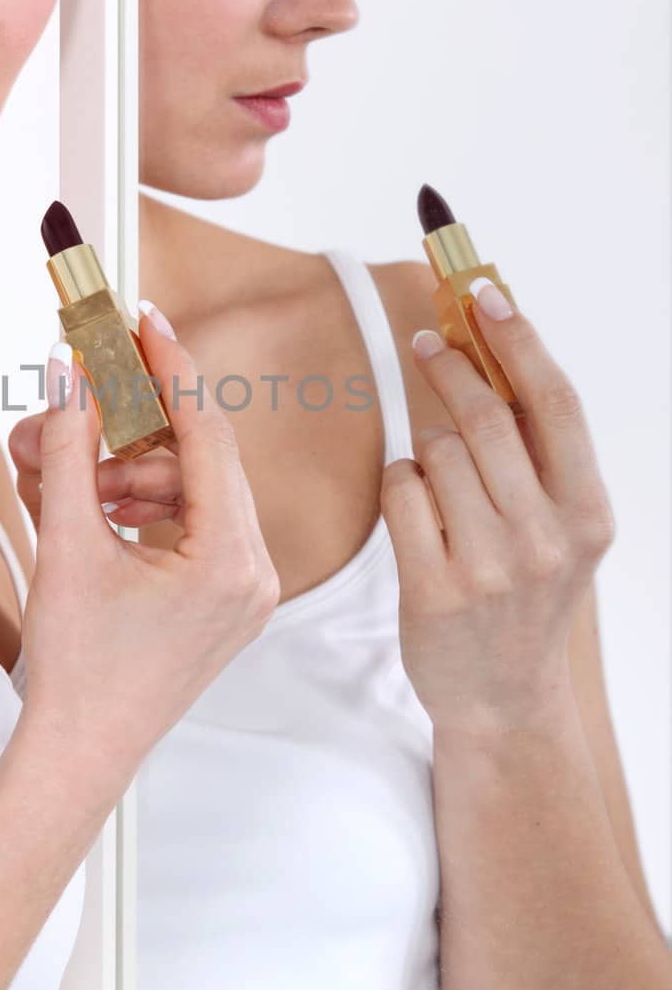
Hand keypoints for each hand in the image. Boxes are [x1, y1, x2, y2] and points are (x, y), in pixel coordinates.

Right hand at [15, 304, 279, 791]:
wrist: (79, 753)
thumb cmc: (76, 665)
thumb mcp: (66, 545)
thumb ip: (69, 447)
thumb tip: (69, 371)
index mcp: (231, 560)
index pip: (207, 433)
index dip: (171, 367)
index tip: (143, 319)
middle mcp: (256, 572)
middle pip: (199, 459)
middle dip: (129, 431)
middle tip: (76, 400)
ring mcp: (248, 590)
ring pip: (192, 490)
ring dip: (127, 471)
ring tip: (61, 473)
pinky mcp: (228, 601)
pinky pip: (194, 524)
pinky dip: (145, 505)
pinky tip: (96, 504)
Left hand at [380, 279, 616, 734]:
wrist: (503, 697)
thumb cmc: (526, 593)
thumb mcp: (559, 527)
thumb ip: (538, 452)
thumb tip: (497, 350)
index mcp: (588, 513)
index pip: (553, 404)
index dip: (519, 340)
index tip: (485, 293)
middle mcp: (546, 538)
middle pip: (485, 419)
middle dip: (452, 370)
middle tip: (427, 342)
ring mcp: (489, 567)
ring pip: (435, 452)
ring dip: (427, 448)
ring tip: (441, 482)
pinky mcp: (434, 590)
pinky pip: (401, 494)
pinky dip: (402, 487)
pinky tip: (419, 513)